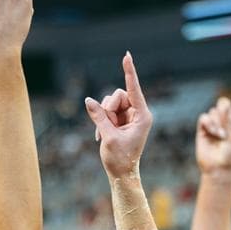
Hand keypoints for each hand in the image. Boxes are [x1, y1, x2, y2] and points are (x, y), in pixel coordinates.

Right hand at [83, 52, 152, 178]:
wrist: (122, 173)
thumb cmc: (120, 158)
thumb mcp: (108, 136)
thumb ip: (98, 116)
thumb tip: (88, 100)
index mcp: (142, 116)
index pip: (134, 89)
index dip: (129, 72)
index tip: (127, 56)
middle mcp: (138, 113)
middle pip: (118, 95)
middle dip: (108, 108)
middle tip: (105, 126)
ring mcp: (129, 116)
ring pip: (111, 102)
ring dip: (103, 115)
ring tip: (104, 133)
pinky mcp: (121, 120)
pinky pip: (106, 110)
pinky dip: (101, 120)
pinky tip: (101, 136)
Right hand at [195, 75, 230, 176]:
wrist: (218, 169)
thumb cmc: (230, 155)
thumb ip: (229, 120)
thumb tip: (223, 104)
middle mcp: (226, 121)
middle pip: (223, 103)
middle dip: (223, 109)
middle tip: (225, 126)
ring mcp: (214, 125)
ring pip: (213, 111)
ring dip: (217, 123)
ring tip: (219, 136)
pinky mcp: (203, 129)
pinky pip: (204, 117)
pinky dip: (208, 124)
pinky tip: (212, 133)